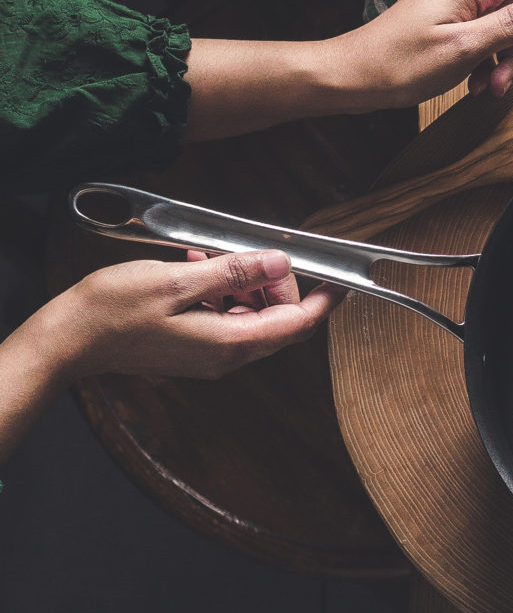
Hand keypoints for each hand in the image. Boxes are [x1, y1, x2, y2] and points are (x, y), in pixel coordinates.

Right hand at [0, 252, 334, 469]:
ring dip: (244, 285)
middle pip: (278, 322)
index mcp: (229, 343)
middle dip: (277, 285)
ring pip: (251, 318)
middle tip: (254, 255)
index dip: (323, 301)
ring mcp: (209, 356)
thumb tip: (279, 264)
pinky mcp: (193, 349)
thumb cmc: (115, 310)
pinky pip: (225, 319)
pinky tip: (199, 269)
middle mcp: (226, 357)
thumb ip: (234, 272)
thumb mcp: (179, 280)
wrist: (71, 338)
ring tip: (213, 258)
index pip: (296, 325)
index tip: (341, 280)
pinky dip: (221, 292)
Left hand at [180, 0, 512, 139]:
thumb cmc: (397, 65)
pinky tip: (474, 85)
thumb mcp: (465, 49)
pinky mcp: (448, 21)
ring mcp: (457, 1)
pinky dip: (490, 62)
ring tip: (490, 88)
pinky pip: (487, 36)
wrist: (348, 77)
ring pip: (509, 25)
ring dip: (511, 59)